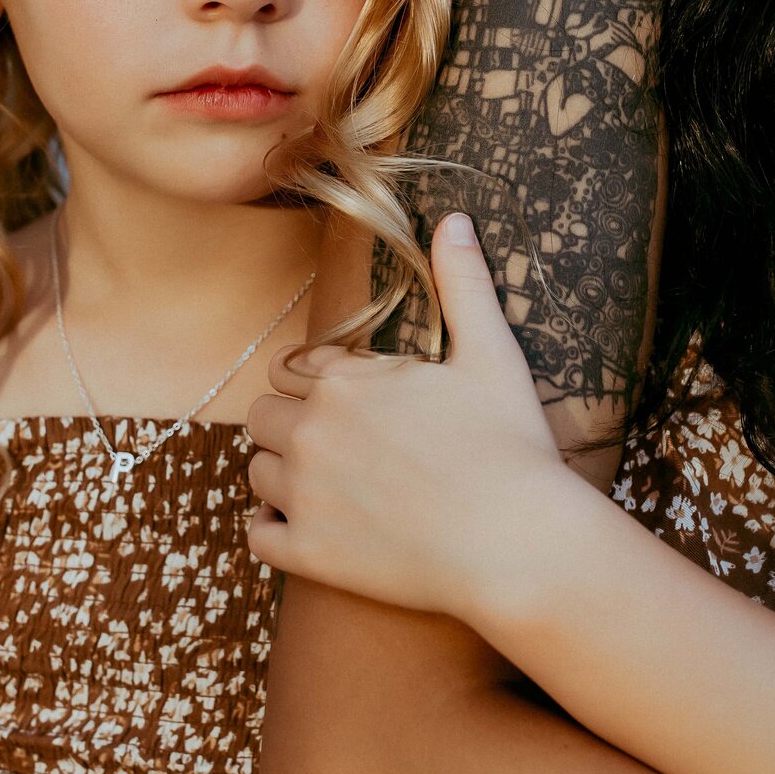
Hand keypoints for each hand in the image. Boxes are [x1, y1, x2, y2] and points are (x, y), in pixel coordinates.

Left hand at [247, 213, 586, 624]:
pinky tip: (307, 529)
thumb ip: (464, 284)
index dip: (317, 382)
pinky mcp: (308, 553)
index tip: (348, 402)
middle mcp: (311, 430)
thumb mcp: (493, 354)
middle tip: (337, 445)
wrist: (517, 542)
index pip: (294, 367)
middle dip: (293, 424)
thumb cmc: (511, 447)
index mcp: (346, 381)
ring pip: (257, 470)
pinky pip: (258, 535)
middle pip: (264, 415)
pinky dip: (273, 530)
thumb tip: (455, 220)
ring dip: (282, 474)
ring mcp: (304, 495)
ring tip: (328, 486)